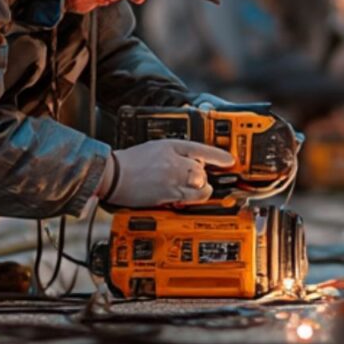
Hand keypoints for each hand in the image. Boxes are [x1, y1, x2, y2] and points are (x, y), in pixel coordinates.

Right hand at [106, 139, 235, 207]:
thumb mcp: (155, 148)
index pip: (200, 149)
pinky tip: (189, 195)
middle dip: (202, 174)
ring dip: (200, 187)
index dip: (218, 156)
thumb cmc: (130, 163)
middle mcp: (173, 162)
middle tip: (196, 177)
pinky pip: (190, 197)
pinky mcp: (166, 195)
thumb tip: (193, 161)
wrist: (112, 175)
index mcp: (170, 146)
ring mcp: (171, 179)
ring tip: (195, 188)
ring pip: (199, 184)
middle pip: (201, 169)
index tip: (230, 161)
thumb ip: (175, 153)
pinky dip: (194, 197)